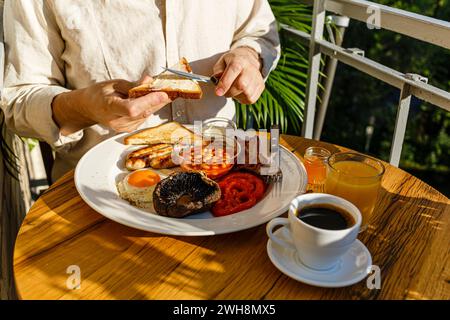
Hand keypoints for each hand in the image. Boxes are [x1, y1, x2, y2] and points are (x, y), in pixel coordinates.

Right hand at [52, 77, 171, 134]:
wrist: (89, 108)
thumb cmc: (99, 94)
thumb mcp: (114, 84)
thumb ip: (133, 84)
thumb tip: (149, 81)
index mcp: (109, 107)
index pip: (132, 108)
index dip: (149, 102)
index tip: (162, 94)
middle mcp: (117, 121)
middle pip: (143, 112)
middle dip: (158, 100)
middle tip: (169, 89)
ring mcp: (123, 128)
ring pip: (146, 115)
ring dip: (155, 103)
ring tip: (159, 92)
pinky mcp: (129, 129)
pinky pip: (144, 117)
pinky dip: (149, 108)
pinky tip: (150, 100)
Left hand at [213, 46, 264, 103]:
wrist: (249, 59)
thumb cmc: (232, 62)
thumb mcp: (222, 62)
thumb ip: (217, 71)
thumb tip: (216, 79)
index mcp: (239, 61)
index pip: (233, 70)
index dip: (225, 83)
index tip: (218, 92)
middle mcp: (250, 69)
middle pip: (241, 85)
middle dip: (229, 92)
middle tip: (224, 91)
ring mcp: (257, 78)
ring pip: (246, 94)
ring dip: (236, 95)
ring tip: (234, 89)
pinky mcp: (261, 86)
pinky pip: (250, 99)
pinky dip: (243, 98)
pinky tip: (241, 91)